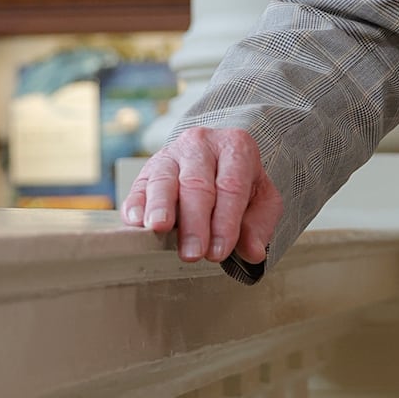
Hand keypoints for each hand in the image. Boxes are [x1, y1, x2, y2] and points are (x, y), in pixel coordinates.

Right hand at [120, 125, 282, 265]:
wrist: (217, 156)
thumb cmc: (241, 182)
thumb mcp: (262, 199)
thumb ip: (259, 225)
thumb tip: (253, 252)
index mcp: (236, 148)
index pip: (231, 186)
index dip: (224, 222)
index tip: (218, 252)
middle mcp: (201, 145)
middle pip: (196, 184)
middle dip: (194, 222)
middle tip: (193, 253)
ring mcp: (171, 154)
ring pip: (164, 180)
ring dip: (161, 208)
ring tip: (160, 229)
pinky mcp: (148, 169)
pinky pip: (139, 186)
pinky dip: (136, 204)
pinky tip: (137, 221)